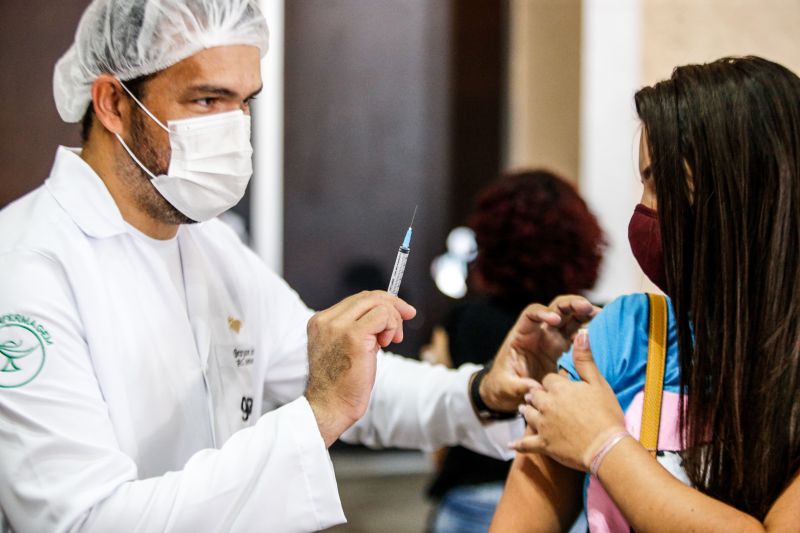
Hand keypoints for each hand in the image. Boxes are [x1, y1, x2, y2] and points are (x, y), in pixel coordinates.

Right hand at [305, 291, 415, 446]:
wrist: (330, 407)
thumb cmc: (340, 384)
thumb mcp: (345, 349)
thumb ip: (359, 329)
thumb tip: (387, 315)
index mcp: (320, 321)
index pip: (356, 300)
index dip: (381, 302)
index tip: (400, 312)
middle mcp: (326, 320)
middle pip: (368, 296)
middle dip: (393, 305)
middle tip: (407, 318)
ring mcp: (338, 326)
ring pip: (377, 303)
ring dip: (393, 320)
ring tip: (391, 341)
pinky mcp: (354, 335)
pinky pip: (382, 315)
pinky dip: (392, 326)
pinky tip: (387, 343)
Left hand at [479, 295, 598, 412]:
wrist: (510, 393)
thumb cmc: (503, 385)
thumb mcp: (506, 387)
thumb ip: (519, 387)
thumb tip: (535, 389)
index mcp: (522, 335)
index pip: (531, 315)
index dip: (542, 313)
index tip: (554, 319)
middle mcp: (539, 332)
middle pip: (555, 309)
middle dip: (570, 304)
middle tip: (586, 307)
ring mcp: (553, 339)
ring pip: (570, 318)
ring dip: (584, 313)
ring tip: (599, 314)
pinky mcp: (564, 349)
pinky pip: (578, 334)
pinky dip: (589, 330)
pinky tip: (602, 329)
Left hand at [510, 330, 625, 471]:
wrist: (605, 448)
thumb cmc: (605, 415)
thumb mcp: (598, 384)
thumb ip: (585, 360)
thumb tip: (581, 333)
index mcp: (559, 388)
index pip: (549, 380)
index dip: (553, 383)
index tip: (558, 387)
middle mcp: (546, 404)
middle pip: (535, 395)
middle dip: (537, 395)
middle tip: (538, 397)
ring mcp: (542, 425)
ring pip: (528, 414)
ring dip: (527, 411)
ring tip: (525, 410)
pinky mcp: (543, 444)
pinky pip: (525, 444)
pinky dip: (518, 444)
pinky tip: (511, 445)